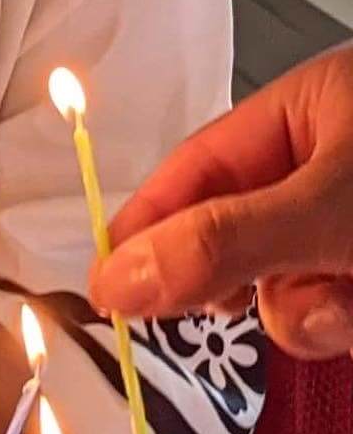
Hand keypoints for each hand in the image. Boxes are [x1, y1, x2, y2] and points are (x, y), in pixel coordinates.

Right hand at [91, 43, 352, 355]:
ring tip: (351, 304)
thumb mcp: (329, 205)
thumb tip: (116, 279)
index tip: (106, 288)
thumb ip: (227, 240)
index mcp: (308, 111)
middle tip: (229, 307)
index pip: (199, 167)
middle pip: (239, 236)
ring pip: (289, 289)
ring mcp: (351, 229)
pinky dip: (345, 323)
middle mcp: (328, 166)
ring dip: (311, 312)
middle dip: (242, 279)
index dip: (148, 223)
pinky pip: (330, 313)